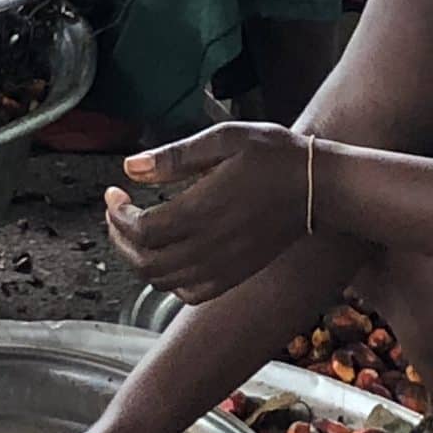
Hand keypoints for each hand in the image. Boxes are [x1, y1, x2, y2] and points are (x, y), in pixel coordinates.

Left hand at [107, 121, 313, 303]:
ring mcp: (224, 265)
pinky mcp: (236, 274)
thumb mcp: (224, 139)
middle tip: (117, 214)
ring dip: (139, 260)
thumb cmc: (274, 155)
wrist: (319, 187)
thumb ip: (174, 156)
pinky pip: (191, 293)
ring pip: (163, 280)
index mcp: (203, 209)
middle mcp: (210, 245)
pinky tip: (169, 257)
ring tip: (135, 234)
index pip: (141, 229)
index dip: (117, 215)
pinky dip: (169, 281)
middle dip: (120, 239)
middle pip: (145, 261)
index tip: (113, 193)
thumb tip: (130, 168)